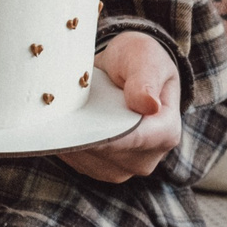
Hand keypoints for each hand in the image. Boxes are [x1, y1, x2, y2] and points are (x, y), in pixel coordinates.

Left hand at [55, 32, 183, 183]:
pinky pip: (77, 160)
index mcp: (166, 132)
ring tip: (66, 108)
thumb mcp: (145, 56)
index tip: (76, 119)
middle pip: (105, 151)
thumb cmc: (138, 60)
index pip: (131, 138)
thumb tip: (149, 104)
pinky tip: (64, 120)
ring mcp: (123, 168)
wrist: (124, 71)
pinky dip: (67, 141)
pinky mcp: (101, 169)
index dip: (103, 131)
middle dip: (82, 129)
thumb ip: (145, 78)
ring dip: (71, 135)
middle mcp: (146, 158)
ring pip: (87, 158)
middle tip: (61, 103)